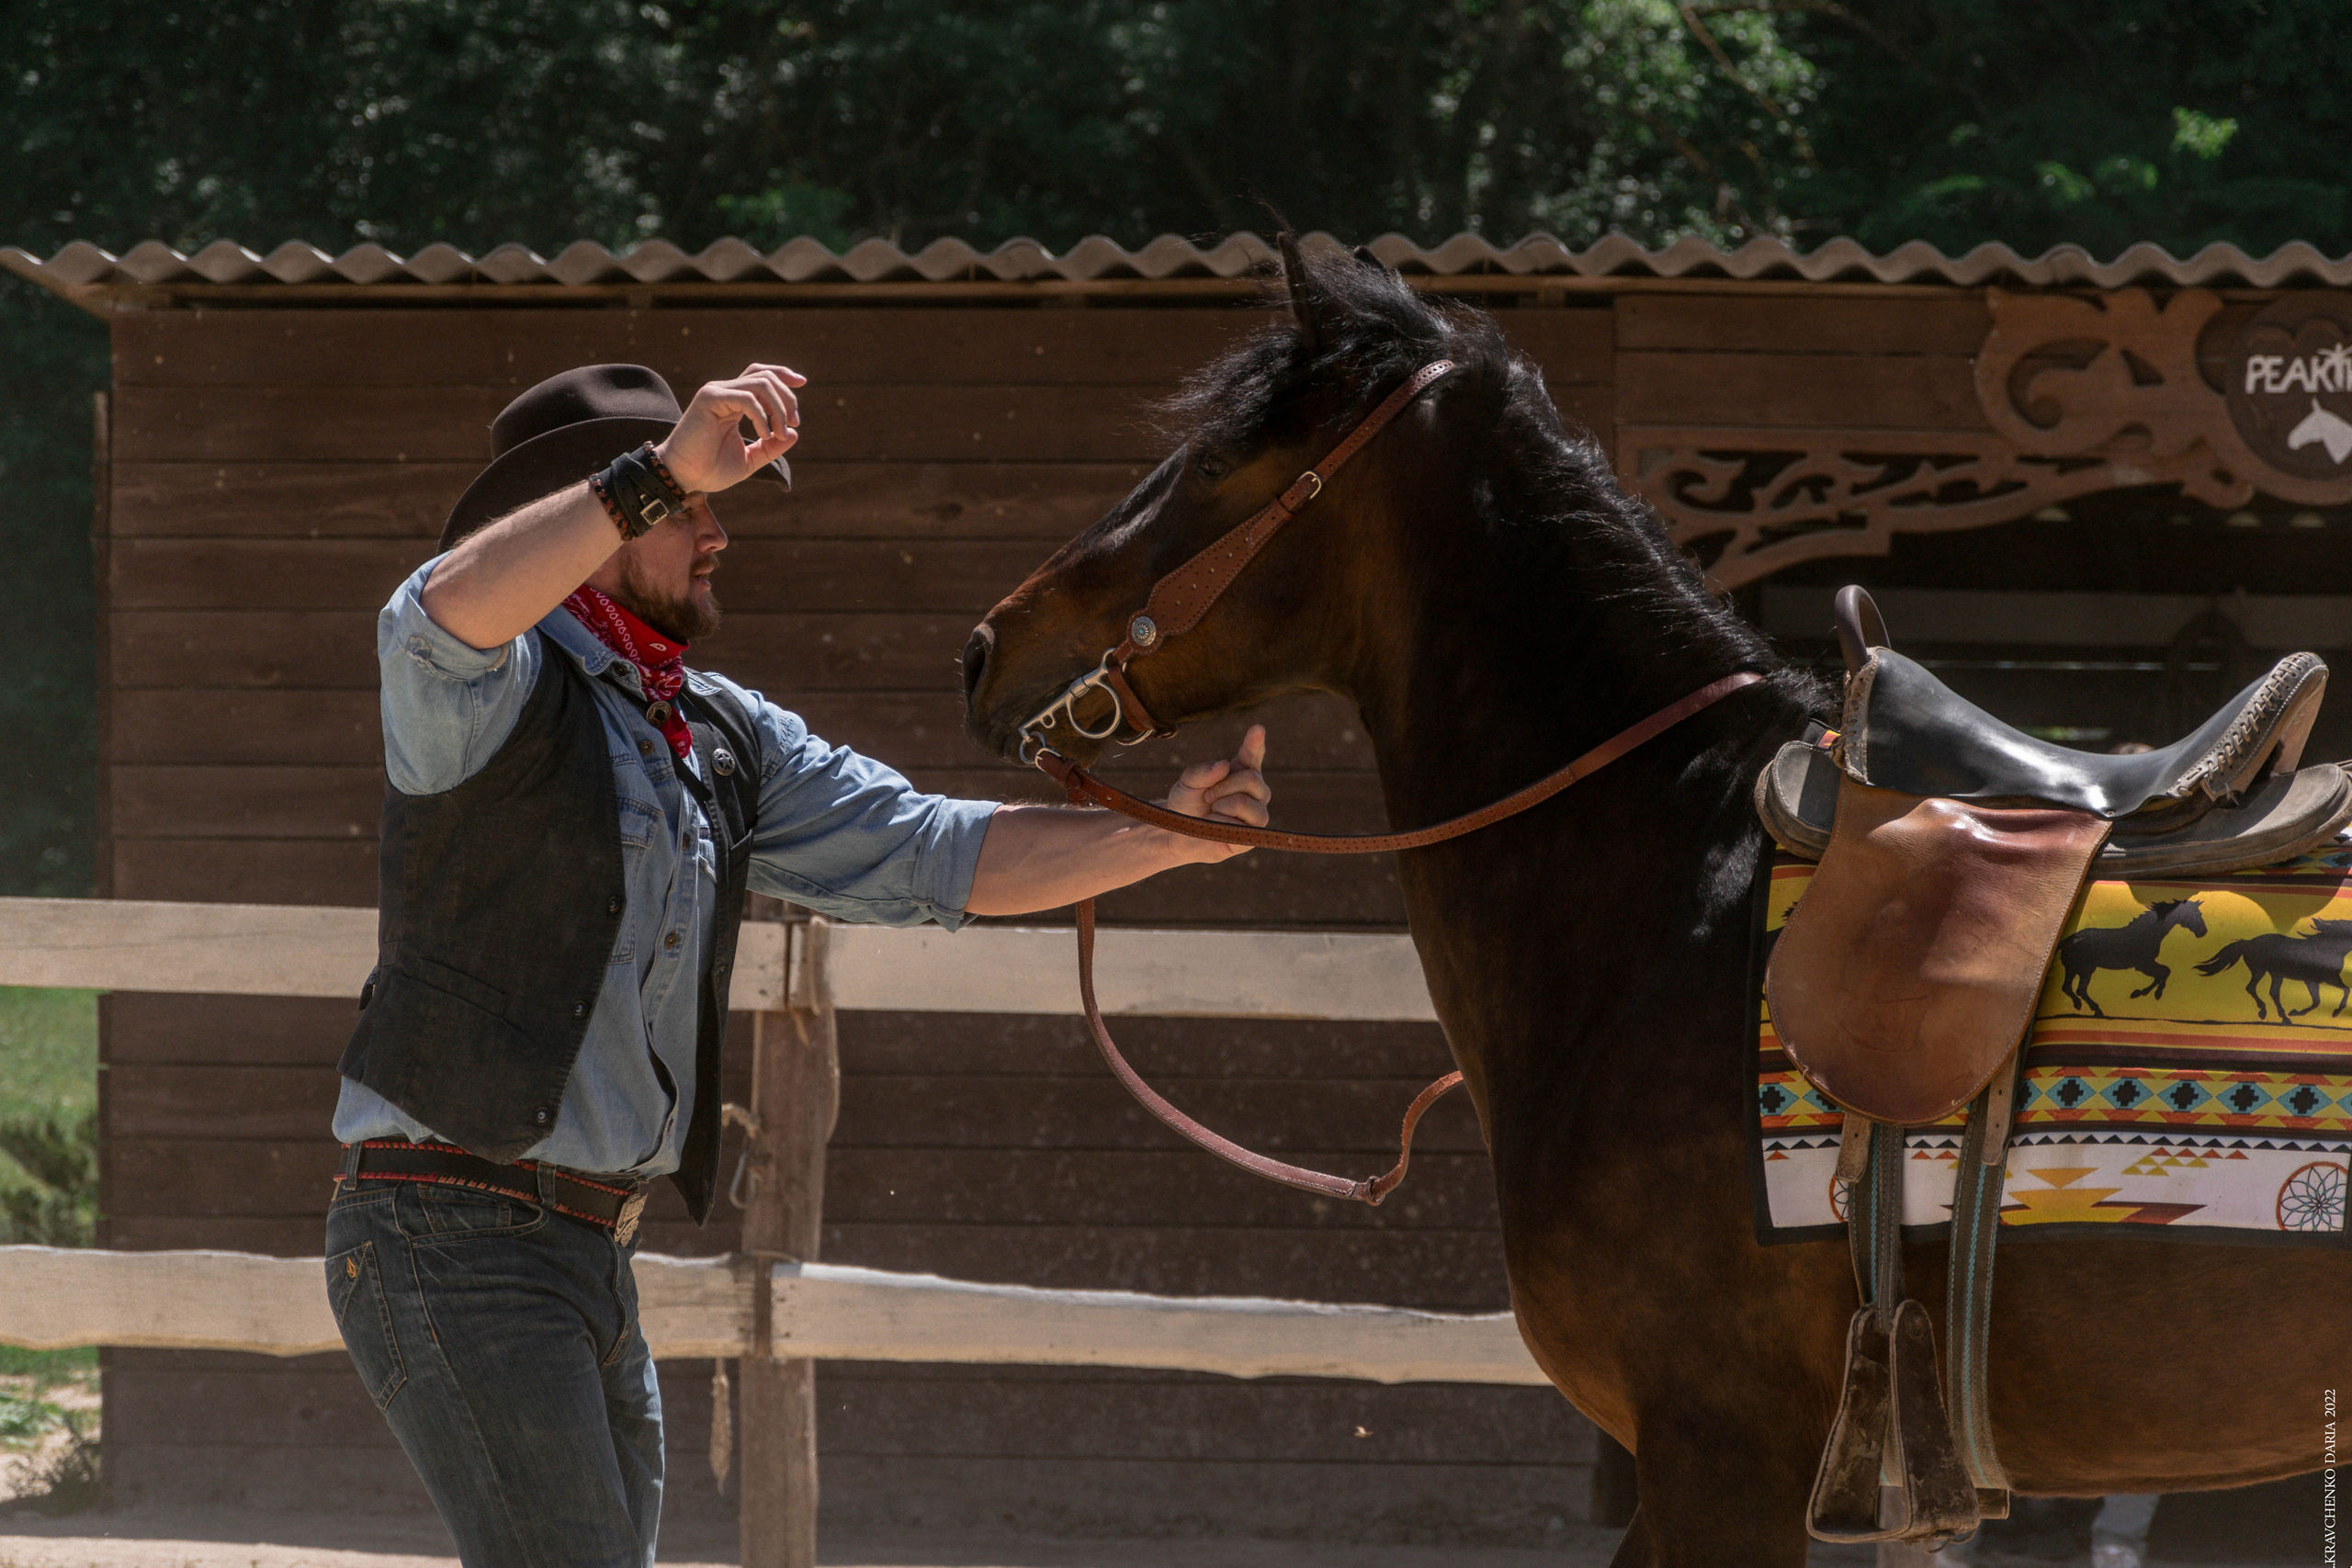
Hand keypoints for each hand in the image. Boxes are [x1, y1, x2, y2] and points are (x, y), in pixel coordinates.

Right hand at [654, 363, 804, 494]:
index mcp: (734, 401)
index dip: (783, 375)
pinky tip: (765, 435)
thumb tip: (794, 434)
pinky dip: (762, 415)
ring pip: (760, 383)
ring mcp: (717, 392)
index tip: (802, 382)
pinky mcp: (709, 399)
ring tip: (780, 433)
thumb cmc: (710, 469)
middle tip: (794, 423)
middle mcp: (725, 391)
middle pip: (765, 375)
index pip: (761, 375)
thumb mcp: (749, 459)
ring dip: (778, 408)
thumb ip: (771, 447)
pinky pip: (746, 398)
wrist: (683, 477)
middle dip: (787, 397)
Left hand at [1160, 724, 1270, 861]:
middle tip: (1206, 796)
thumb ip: (1202, 771)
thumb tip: (1224, 766)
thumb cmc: (1187, 804)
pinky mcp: (1254, 835)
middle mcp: (1257, 791)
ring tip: (1212, 812)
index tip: (1258, 728)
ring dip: (1220, 805)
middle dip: (1222, 786)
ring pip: (1244, 801)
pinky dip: (1221, 822)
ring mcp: (1258, 813)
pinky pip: (1240, 824)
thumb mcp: (1187, 782)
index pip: (1253, 754)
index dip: (1256, 742)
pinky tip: (1217, 826)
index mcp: (1242, 771)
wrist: (1179, 834)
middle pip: (1250, 778)